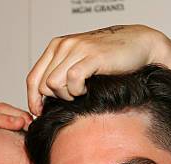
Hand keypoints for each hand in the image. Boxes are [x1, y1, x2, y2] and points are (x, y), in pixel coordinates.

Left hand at [27, 24, 164, 114]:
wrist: (137, 45)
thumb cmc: (110, 59)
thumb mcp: (79, 65)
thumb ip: (61, 76)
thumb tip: (44, 102)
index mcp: (57, 47)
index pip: (33, 78)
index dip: (33, 99)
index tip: (39, 113)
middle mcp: (64, 45)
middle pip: (43, 85)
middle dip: (56, 98)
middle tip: (73, 98)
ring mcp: (77, 49)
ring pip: (54, 84)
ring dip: (68, 95)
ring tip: (82, 92)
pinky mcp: (91, 56)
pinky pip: (72, 80)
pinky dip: (78, 90)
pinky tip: (88, 89)